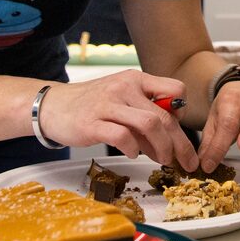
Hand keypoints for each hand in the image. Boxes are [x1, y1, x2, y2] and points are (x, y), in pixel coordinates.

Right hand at [40, 71, 198, 170]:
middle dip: (180, 142)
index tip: (179, 130)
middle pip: (165, 115)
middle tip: (185, 160)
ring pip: (149, 124)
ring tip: (161, 159)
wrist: (55, 105)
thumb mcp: (123, 99)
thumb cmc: (93, 105)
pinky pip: (122, 136)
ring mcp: (108, 104)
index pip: (175, 90)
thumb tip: (171, 141)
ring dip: (161, 147)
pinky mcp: (92, 123)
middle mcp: (124, 87)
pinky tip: (132, 153)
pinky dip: (133, 149)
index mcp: (136, 79)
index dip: (182, 113)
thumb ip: (145, 114)